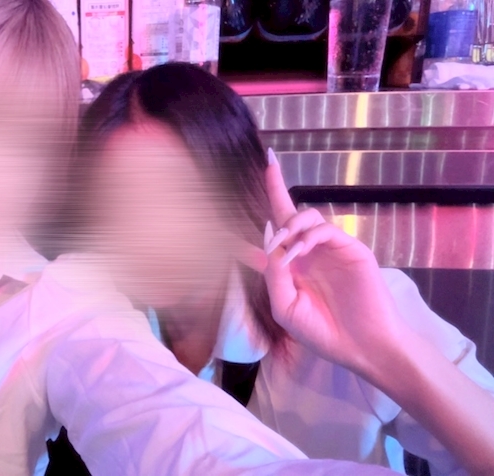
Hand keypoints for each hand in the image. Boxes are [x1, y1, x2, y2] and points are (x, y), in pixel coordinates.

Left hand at [260, 149, 409, 378]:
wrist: (362, 347)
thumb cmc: (323, 332)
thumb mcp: (285, 306)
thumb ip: (274, 273)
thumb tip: (268, 239)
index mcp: (292, 265)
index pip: (277, 227)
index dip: (272, 196)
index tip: (267, 163)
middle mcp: (310, 252)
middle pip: (290, 212)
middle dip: (276, 189)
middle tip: (268, 175)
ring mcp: (331, 249)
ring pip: (307, 216)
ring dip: (290, 224)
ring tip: (284, 247)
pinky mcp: (351, 250)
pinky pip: (326, 230)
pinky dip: (308, 237)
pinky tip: (299, 253)